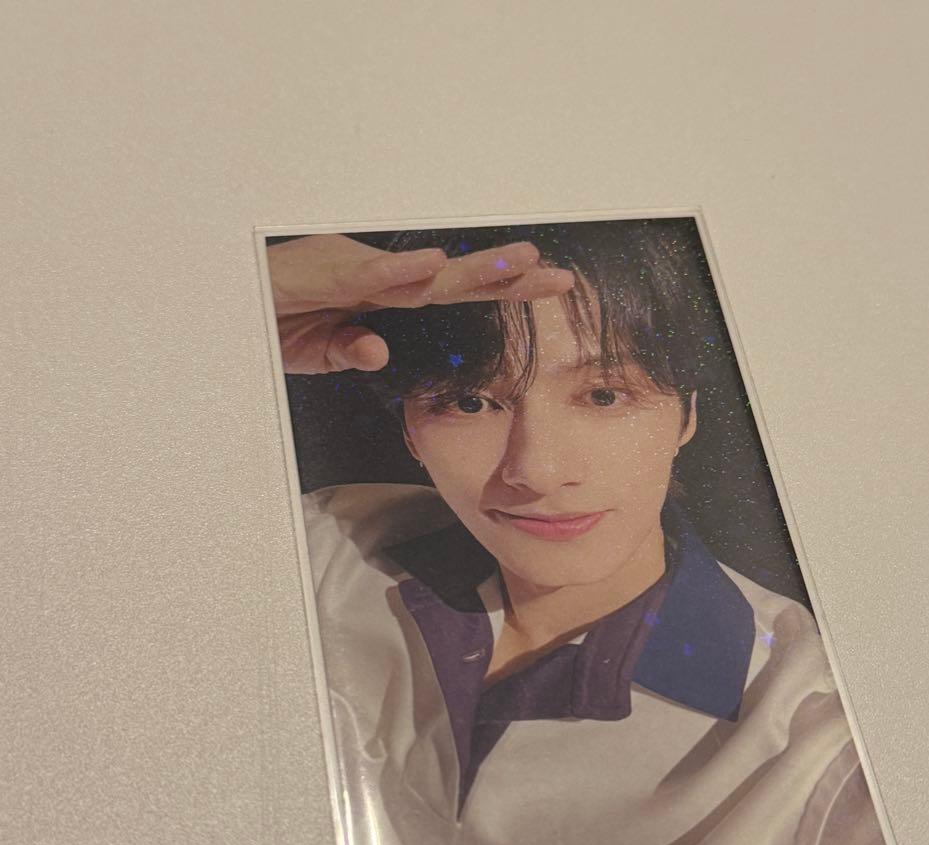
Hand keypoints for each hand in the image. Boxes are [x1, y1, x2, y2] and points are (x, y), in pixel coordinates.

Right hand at [267, 233, 574, 373]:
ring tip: (521, 262)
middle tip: (558, 278)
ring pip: (422, 274)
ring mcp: (352, 269)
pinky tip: (435, 266)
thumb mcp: (315, 349)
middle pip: (451, 279)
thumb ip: (350, 350)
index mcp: (379, 292)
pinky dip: (400, 272)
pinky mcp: (323, 273)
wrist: (221, 301)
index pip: (449, 291)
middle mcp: (375, 274)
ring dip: (472, 268)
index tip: (545, 289)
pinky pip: (367, 276)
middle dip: (506, 278)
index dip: (497, 289)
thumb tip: (379, 350)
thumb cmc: (266, 317)